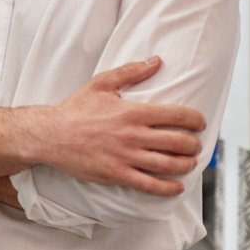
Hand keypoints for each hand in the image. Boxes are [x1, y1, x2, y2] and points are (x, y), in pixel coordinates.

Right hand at [42, 57, 205, 196]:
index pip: (178, 116)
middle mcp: (133, 135)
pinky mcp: (116, 174)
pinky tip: (176, 186)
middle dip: (194, 144)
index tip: (199, 123)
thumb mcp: (100, 84)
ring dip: (186, 164)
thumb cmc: (74, 110)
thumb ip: (130, 72)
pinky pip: (149, 185)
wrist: (50, 135)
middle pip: (179, 142)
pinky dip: (168, 188)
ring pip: (169, 165)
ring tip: (188, 162)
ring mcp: (125, 157)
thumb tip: (156, 61)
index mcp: (132, 112)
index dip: (196, 120)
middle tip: (195, 144)